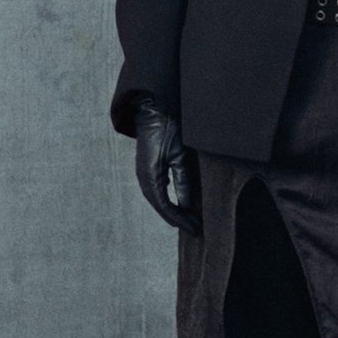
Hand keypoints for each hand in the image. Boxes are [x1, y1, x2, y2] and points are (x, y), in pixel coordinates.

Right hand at [133, 95, 199, 234]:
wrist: (154, 108)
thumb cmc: (168, 129)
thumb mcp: (180, 156)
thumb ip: (183, 181)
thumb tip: (188, 205)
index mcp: (150, 176)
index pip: (165, 206)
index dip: (180, 219)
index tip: (195, 228)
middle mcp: (143, 177)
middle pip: (160, 205)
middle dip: (176, 218)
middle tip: (195, 228)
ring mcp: (143, 172)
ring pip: (157, 199)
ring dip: (171, 211)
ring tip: (188, 220)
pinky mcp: (147, 167)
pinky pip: (156, 190)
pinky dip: (167, 200)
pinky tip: (178, 203)